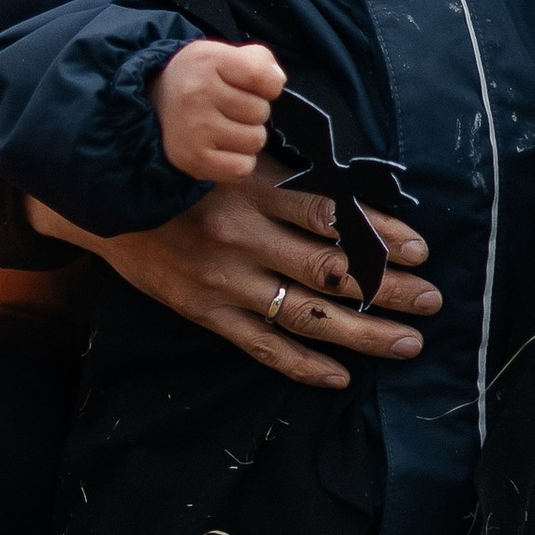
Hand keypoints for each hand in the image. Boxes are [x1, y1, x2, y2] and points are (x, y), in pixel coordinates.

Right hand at [22, 178, 438, 388]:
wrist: (103, 199)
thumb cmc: (181, 171)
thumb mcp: (234, 158)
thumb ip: (288, 175)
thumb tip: (356, 198)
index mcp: (254, 190)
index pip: (333, 216)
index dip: (382, 235)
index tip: (421, 249)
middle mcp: (242, 238)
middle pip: (331, 271)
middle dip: (389, 289)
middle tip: (431, 300)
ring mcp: (223, 281)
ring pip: (305, 315)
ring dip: (362, 333)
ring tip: (407, 342)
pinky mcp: (204, 312)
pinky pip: (261, 345)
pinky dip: (302, 365)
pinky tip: (340, 376)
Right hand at [152, 38, 285, 183]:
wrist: (155, 104)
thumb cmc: (200, 79)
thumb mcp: (224, 54)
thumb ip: (259, 61)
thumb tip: (277, 82)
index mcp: (208, 60)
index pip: (264, 79)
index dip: (269, 86)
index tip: (252, 86)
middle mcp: (197, 93)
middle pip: (261, 112)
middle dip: (253, 112)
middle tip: (229, 108)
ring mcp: (194, 129)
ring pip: (255, 141)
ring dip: (247, 137)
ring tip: (225, 127)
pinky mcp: (193, 159)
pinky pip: (242, 168)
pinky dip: (239, 162)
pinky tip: (223, 148)